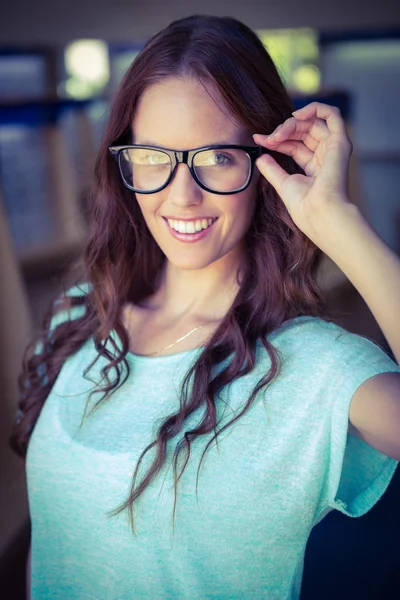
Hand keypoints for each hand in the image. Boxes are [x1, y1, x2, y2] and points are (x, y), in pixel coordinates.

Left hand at [253, 102, 354, 247]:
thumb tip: (260, 157)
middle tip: (268, 139)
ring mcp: (334, 148)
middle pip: (303, 131)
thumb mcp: (283, 183)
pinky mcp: (340, 142)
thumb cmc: (304, 206)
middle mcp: (325, 156)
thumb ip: (272, 169)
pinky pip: (332, 114)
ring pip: (313, 122)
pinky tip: (296, 116)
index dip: (276, 139)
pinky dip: (314, 108)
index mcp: (314, 167)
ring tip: (278, 134)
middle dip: (282, 131)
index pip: (294, 145)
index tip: (259, 139)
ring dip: (292, 123)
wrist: (318, 213)